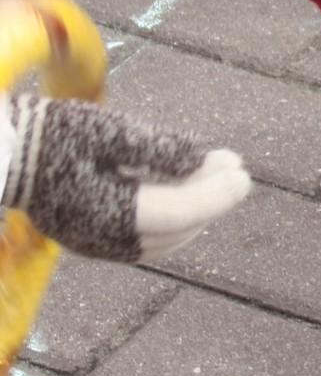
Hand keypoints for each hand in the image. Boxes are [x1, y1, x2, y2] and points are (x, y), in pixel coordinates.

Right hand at [2, 94, 249, 262]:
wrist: (4, 153)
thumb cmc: (54, 133)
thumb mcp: (109, 130)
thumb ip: (161, 148)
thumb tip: (209, 161)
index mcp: (107, 212)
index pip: (179, 212)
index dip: (216, 194)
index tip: (243, 171)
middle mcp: (103, 238)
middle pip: (175, 229)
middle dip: (210, 201)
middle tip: (236, 170)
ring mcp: (94, 244)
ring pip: (162, 240)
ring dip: (194, 213)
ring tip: (217, 180)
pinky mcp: (89, 239)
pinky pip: (143, 240)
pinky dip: (171, 220)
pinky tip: (184, 195)